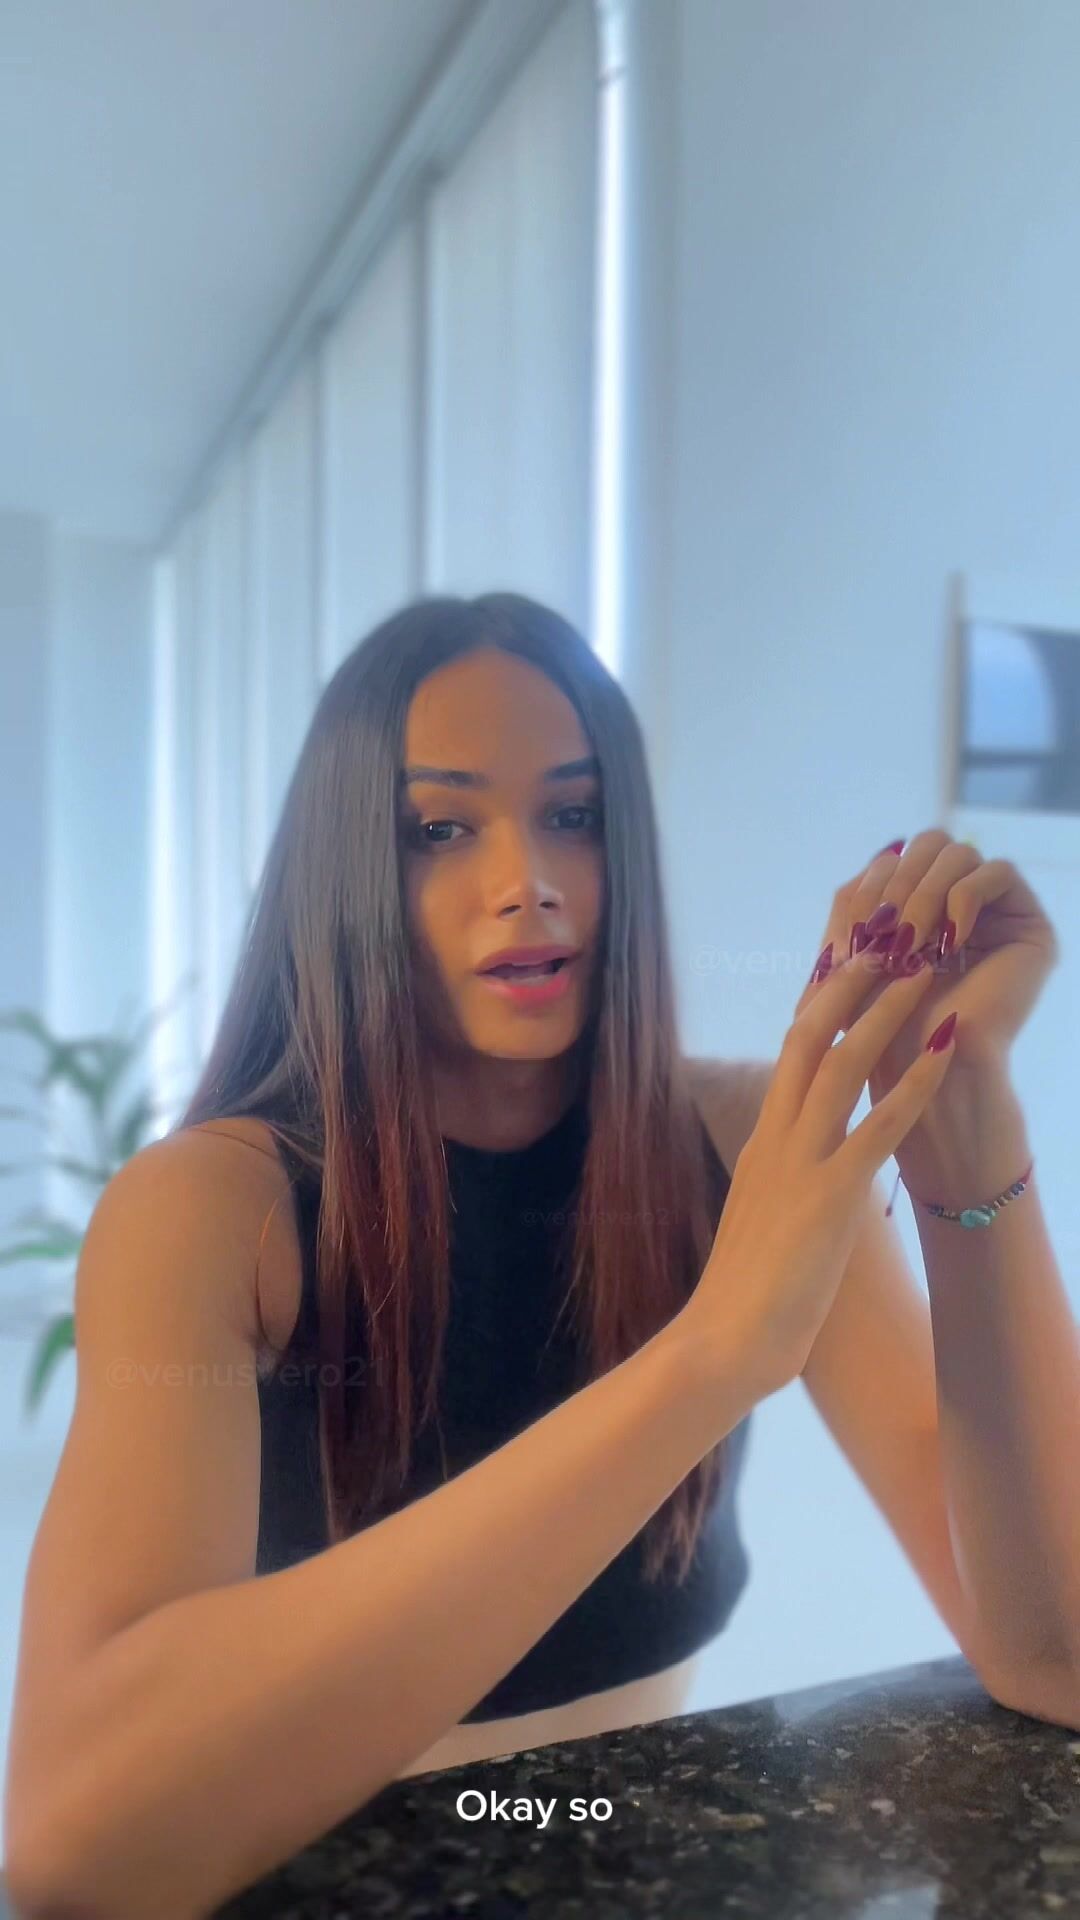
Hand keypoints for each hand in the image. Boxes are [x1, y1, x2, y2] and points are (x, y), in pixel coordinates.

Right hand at [681, 944, 955, 1393]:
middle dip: (850, 979)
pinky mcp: (829, 1198)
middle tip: (887, 931)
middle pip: (810, 1034)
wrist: (722, 1340)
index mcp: (763, 1137)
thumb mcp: (759, 1210)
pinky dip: (915, 1084)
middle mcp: (777, 1135)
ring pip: (843, 1065)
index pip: (793, 1046)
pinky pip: (876, 1127)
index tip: (853, 950)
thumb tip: (794, 1152)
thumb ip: (778, 1171)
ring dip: (885, 1012)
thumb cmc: (743, 1290)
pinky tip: (946, 1051)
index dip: (824, 995)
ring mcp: (800, 1162)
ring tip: (923, 967)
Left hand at [793, 829, 1058, 1107]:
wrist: (925, 1077)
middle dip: (898, 886)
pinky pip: (997, 872)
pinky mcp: (1030, 926)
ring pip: (959, 854)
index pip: (893, 859)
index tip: (854, 935)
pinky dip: (963, 900)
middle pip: (928, 844)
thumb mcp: (852, 957)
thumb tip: (881, 852)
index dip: (869, 886)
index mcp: (920, 907)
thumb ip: (857, 904)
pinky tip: (949, 945)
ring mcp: (998, 913)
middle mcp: (961, 904)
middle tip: (886, 936)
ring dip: (925, 896)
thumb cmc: (883, 1027)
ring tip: (912, 945)